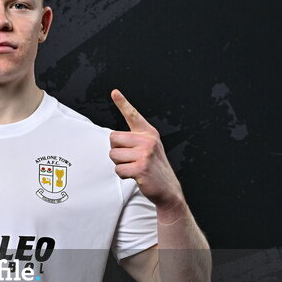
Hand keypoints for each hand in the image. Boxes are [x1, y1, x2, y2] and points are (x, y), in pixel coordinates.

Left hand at [109, 89, 184, 211]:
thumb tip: (113, 138)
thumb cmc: (154, 168)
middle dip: (116, 150)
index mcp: (149, 133)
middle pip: (113, 138)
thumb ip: (134, 140)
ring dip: (119, 164)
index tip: (114, 92)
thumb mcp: (149, 149)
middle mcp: (148, 140)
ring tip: (134, 167)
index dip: (122, 103)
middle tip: (130, 158)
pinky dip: (123, 175)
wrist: (168, 189)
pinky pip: (118, 169)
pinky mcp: (141, 168)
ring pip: (113, 155)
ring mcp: (145, 154)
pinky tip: (135, 176)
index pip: (133, 115)